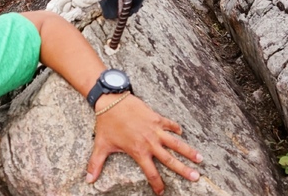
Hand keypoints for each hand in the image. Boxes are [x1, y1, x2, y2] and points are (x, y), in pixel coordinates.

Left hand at [86, 94, 202, 194]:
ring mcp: (155, 129)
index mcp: (138, 151)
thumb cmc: (106, 123)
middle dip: (183, 169)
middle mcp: (150, 142)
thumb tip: (88, 180)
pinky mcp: (156, 117)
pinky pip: (170, 124)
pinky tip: (181, 132)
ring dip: (188, 151)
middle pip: (170, 160)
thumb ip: (95, 164)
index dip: (157, 184)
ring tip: (200, 159)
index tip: (162, 192)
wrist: (111, 100)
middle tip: (195, 177)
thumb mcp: (101, 145)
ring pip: (176, 143)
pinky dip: (176, 128)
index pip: (151, 172)